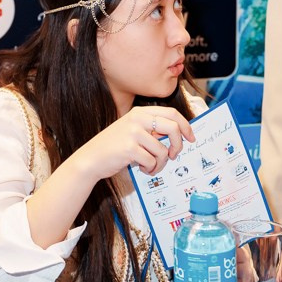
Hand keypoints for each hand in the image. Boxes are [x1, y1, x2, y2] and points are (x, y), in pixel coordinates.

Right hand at [72, 106, 195, 178]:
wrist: (91, 159)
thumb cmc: (114, 147)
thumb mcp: (132, 131)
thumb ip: (151, 130)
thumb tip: (178, 135)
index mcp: (139, 112)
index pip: (171, 113)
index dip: (185, 126)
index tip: (191, 138)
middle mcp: (137, 119)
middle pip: (173, 128)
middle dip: (178, 145)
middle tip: (174, 155)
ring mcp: (133, 133)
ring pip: (163, 150)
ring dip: (160, 164)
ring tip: (150, 167)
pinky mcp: (129, 148)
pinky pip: (152, 161)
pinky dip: (150, 169)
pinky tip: (141, 168)